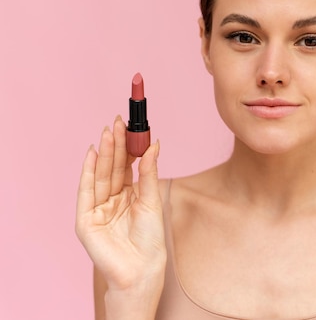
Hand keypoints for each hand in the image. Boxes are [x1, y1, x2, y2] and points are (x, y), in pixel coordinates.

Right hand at [75, 116, 165, 291]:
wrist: (143, 268)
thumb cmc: (150, 239)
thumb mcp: (152, 200)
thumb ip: (149, 172)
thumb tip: (154, 144)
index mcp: (129, 196)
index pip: (126, 166)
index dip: (128, 147)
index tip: (130, 127)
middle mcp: (112, 200)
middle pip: (112, 168)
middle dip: (115, 145)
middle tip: (118, 123)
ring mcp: (97, 209)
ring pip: (101, 176)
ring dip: (104, 153)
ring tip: (108, 132)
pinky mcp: (86, 220)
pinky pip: (86, 192)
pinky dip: (88, 172)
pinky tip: (93, 154)